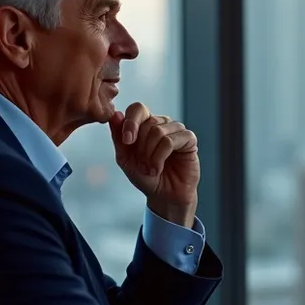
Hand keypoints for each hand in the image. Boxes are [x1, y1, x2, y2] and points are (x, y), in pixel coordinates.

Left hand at [110, 103, 198, 225]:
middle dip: (141, 148)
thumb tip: (116, 114)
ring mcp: (177, 130)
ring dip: (150, 155)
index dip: (131, 123)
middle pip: (148, 123)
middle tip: (142, 164)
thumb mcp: (125, 158)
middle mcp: (162, 123)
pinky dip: (160, 157)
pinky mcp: (189, 140)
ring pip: (159, 132)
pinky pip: (171, 141)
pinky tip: (159, 168)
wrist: (162, 195)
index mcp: (146, 124)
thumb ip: (118, 137)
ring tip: (150, 168)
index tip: (127, 142)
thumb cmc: (145, 176)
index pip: (138, 108)